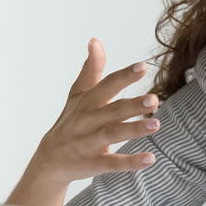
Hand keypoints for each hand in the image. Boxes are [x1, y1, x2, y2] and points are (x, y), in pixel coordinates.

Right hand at [29, 38, 159, 184]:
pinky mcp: (93, 164)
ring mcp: (90, 143)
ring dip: (134, 130)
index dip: (124, 76)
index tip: (143, 66)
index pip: (107, 86)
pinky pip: (113, 163)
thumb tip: (95, 41)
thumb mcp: (78, 95)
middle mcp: (88, 121)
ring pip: (113, 134)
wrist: (49, 160)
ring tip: (157, 124)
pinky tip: (151, 158)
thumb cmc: (71, 120)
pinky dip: (131, 162)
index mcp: (88, 102)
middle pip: (113, 110)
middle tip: (155, 99)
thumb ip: (91, 69)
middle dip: (133, 105)